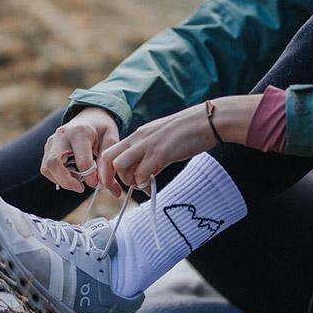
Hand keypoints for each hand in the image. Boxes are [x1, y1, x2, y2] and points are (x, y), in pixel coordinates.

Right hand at [41, 107, 119, 192]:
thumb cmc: (102, 130)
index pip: (82, 162)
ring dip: (61, 180)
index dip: (91, 178)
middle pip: (54, 163)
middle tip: (81, 188)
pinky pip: (46, 168)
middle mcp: (62, 135)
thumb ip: (107, 162)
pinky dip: (57, 177)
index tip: (98, 184)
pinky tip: (71, 174)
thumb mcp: (111, 141)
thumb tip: (103, 186)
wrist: (90, 117)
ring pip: (47, 168)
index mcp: (80, 132)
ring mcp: (52, 141)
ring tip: (78, 179)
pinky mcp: (48, 148)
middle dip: (67, 182)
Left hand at [97, 96, 260, 191]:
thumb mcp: (162, 140)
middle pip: (108, 158)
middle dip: (108, 178)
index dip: (106, 170)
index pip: (109, 152)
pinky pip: (142, 174)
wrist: (206, 122)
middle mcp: (138, 139)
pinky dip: (143, 184)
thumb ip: (150, 154)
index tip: (113, 184)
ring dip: (128, 181)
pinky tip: (151, 186)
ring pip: (121, 166)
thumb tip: (144, 173)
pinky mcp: (161, 153)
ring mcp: (148, 145)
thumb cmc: (188, 132)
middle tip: (119, 190)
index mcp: (138, 135)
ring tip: (141, 185)